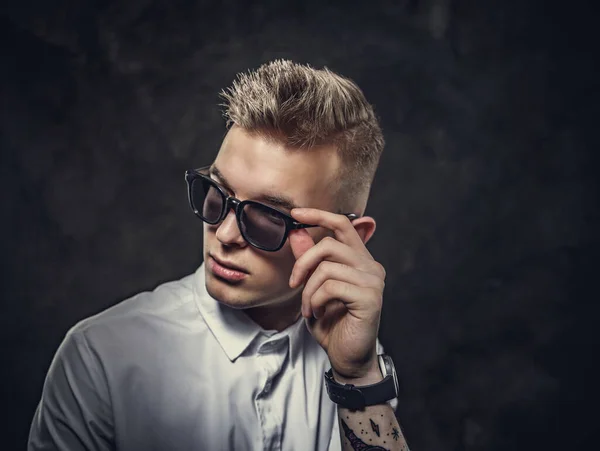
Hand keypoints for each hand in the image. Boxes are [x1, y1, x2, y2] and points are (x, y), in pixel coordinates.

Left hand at [288, 208, 385, 381]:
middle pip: (329, 244)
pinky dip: (315, 300)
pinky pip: (331, 286)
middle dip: (303, 262)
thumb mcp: (313, 288)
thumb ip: (308, 261)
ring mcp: (373, 281)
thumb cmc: (332, 323)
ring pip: (327, 267)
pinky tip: (316, 313)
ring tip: (308, 307)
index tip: (295, 213)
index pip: (343, 225)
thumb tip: (296, 233)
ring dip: (308, 290)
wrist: (347, 357)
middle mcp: (371, 266)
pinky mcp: (370, 298)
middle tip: (293, 283)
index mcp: (360, 260)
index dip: (319, 215)